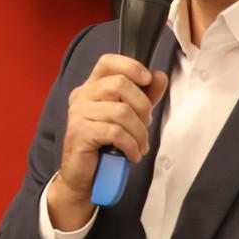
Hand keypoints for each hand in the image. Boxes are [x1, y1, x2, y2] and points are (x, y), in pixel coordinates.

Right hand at [48, 53, 166, 230]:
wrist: (84, 176)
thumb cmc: (105, 145)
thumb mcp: (129, 117)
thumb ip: (144, 96)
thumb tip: (160, 76)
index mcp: (91, 87)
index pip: (108, 62)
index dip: (130, 66)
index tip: (147, 80)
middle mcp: (81, 96)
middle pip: (120, 85)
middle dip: (142, 107)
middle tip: (144, 125)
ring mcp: (78, 113)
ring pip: (121, 111)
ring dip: (139, 133)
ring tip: (140, 146)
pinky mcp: (79, 132)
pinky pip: (115, 132)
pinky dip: (131, 145)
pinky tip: (132, 154)